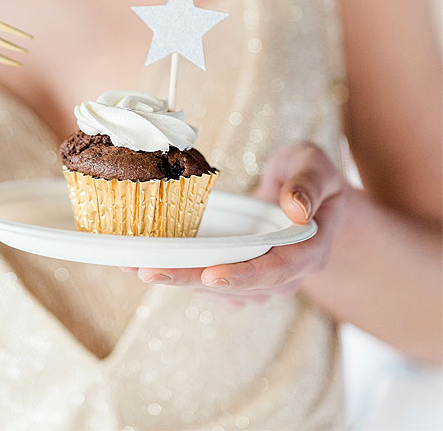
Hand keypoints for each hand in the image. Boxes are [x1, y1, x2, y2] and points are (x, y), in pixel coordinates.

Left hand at [121, 143, 346, 306]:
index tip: (210, 275)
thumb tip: (296, 209)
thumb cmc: (310, 175)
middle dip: (192, 279)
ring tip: (138, 266)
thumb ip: (308, 183)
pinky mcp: (239, 272)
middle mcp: (285, 273)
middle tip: (150, 271)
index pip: (277, 270)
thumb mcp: (314, 165)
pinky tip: (146, 262)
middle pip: (237, 286)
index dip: (243, 275)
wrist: (306, 193)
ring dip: (178, 279)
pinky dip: (180, 271)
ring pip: (217, 288)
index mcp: (309, 249)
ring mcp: (260, 277)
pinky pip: (209, 279)